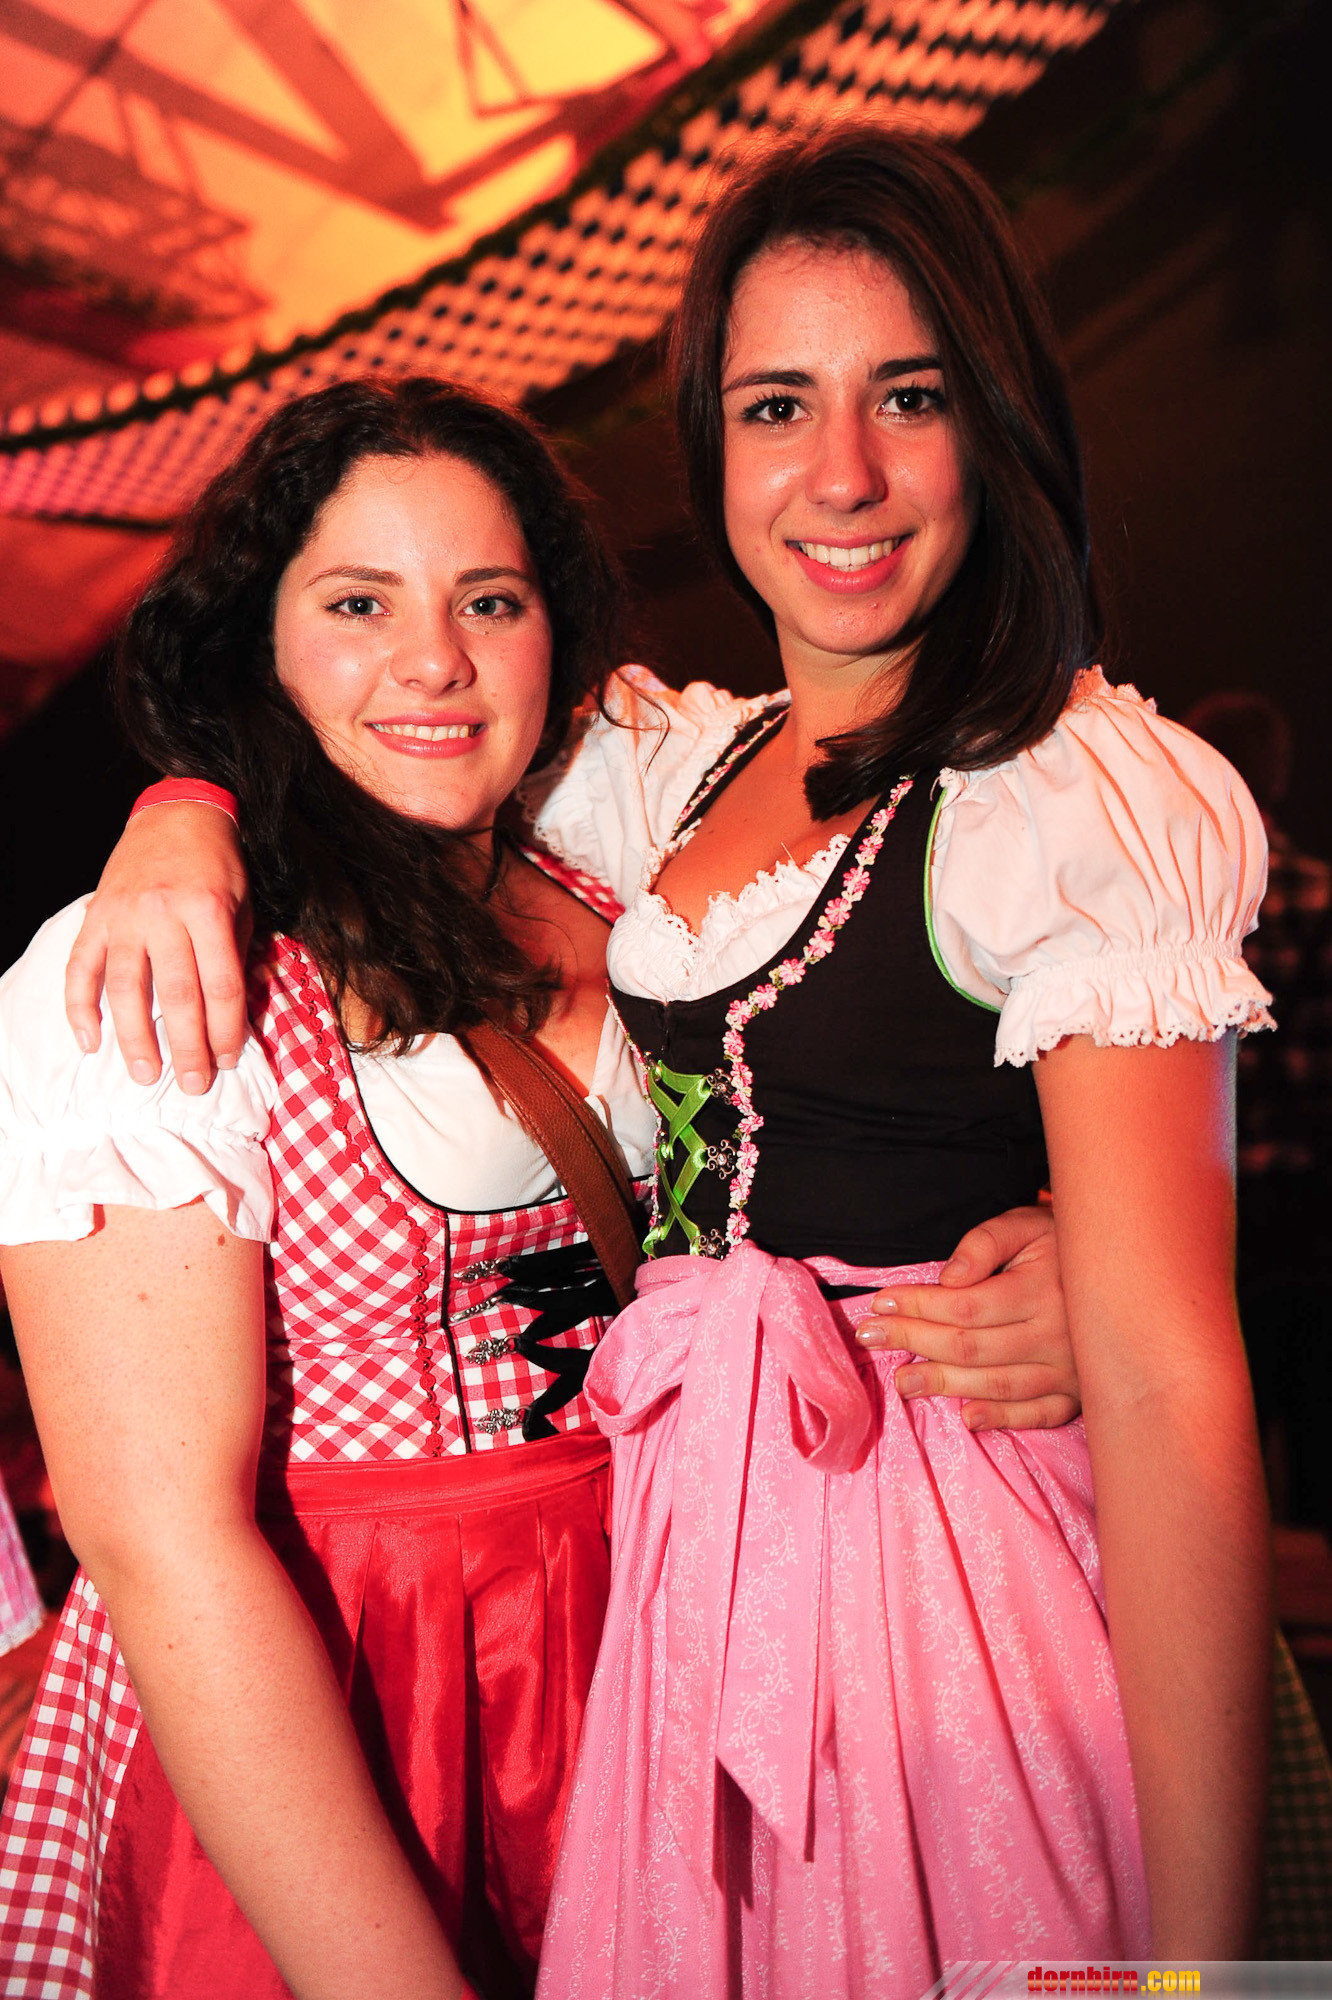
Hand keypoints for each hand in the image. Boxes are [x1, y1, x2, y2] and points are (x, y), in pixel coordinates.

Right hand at [64, 803, 251, 1094]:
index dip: (227, 1030)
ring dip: (134, 1038)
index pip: (220, 986)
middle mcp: (163, 914)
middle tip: (194, 1085)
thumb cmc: (218, 865)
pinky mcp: (96, 917)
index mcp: (208, 911)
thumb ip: (238, 955)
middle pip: (176, 996)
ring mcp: (123, 916)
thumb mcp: (243, 904)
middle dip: (187, 1047)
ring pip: (125, 989)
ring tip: (146, 1074)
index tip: (229, 1059)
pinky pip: (81, 968)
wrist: (178, 813)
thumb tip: (236, 1015)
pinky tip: (90, 1041)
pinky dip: (80, 1007)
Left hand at [855, 1204, 1079, 1430]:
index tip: (880, 1303)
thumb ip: (985, 1243)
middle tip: (871, 1337)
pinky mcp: (1079, 1393)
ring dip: (944, 1384)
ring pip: (997, 1384)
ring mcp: (1070, 1369)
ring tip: (901, 1380)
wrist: (1125, 1271)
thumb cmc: (1063, 1243)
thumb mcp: (1026, 1224)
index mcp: (1043, 1288)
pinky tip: (967, 1416)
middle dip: (914, 1342)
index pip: (965, 1306)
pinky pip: (1039, 1414)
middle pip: (971, 1347)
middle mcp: (1058, 1334)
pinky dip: (1003, 1418)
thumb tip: (948, 1278)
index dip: (918, 1306)